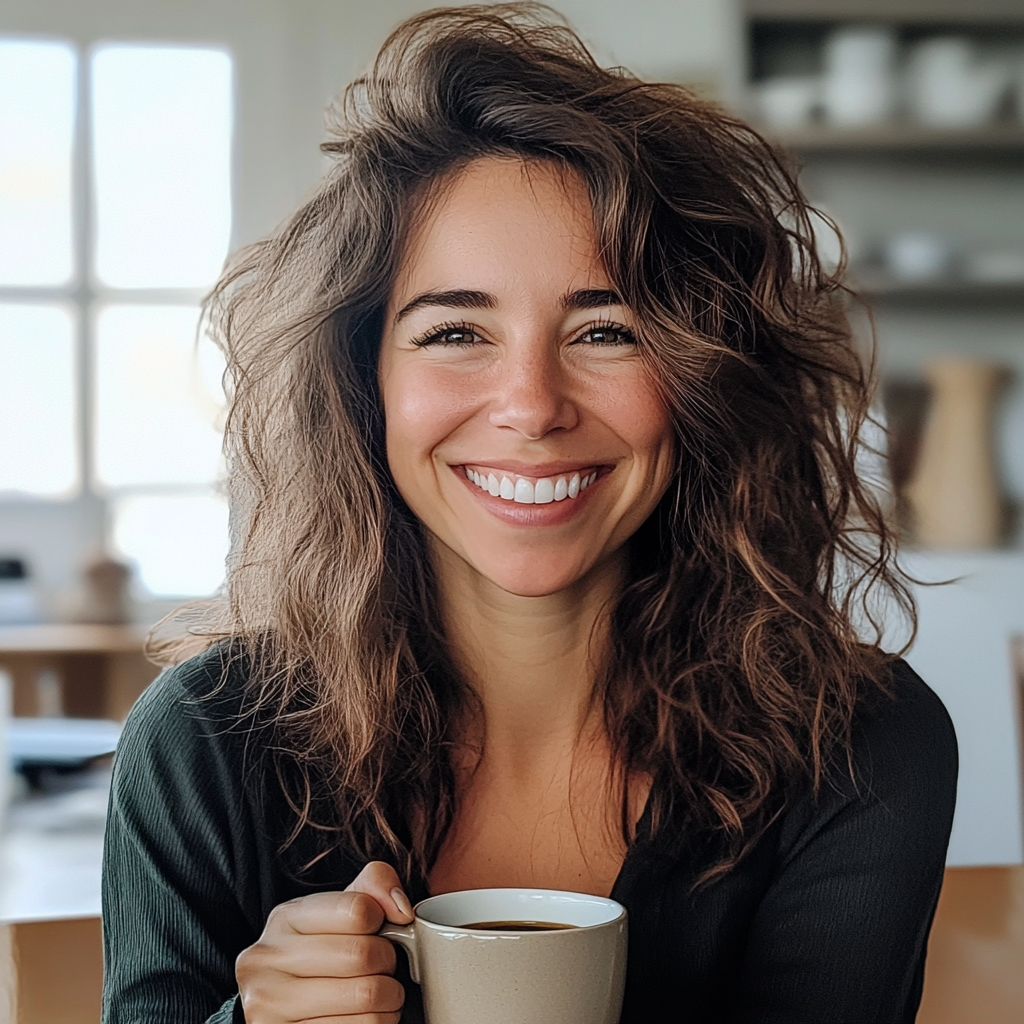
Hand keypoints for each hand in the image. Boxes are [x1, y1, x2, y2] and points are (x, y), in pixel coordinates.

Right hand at [236, 861, 414, 1022]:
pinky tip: (363, 1017)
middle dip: (388, 963)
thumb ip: (374, 885)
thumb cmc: (323, 956)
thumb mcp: (341, 911)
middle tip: (383, 968)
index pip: (357, 910)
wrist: (284, 1008)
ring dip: (389, 998)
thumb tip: (400, 910)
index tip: (379, 931)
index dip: (382, 921)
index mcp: (284, 918)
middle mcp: (267, 960)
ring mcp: (270, 1005)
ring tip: (379, 995)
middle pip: (363, 954)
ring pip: (366, 996)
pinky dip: (377, 1023)